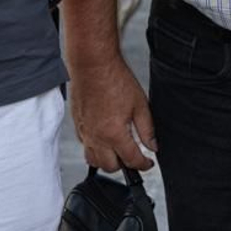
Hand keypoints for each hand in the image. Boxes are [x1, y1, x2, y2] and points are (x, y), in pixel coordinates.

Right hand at [68, 54, 156, 171]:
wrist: (92, 63)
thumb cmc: (114, 78)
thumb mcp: (140, 105)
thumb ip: (147, 130)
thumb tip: (152, 145)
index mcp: (114, 134)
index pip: (131, 161)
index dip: (144, 165)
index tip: (148, 162)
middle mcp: (96, 136)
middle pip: (110, 167)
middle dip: (124, 165)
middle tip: (133, 155)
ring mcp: (84, 131)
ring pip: (93, 160)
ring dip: (106, 160)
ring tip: (117, 150)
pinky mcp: (77, 123)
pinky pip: (84, 145)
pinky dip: (94, 147)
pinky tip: (103, 137)